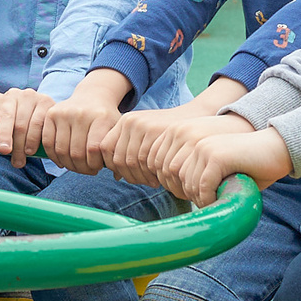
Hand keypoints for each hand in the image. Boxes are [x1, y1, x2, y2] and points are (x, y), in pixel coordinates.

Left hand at [0, 87, 58, 163]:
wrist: (42, 112)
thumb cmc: (16, 124)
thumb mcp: (1, 128)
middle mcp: (10, 95)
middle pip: (5, 117)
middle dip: (3, 136)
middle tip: (4, 151)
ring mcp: (29, 96)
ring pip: (22, 124)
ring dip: (20, 146)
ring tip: (19, 160)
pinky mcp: (45, 101)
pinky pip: (38, 124)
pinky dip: (34, 141)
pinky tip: (31, 150)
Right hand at [42, 70, 129, 172]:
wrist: (92, 96)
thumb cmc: (106, 119)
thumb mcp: (116, 130)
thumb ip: (117, 152)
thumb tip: (118, 177)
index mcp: (101, 117)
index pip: (93, 149)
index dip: (94, 164)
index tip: (98, 168)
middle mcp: (81, 113)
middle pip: (76, 152)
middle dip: (82, 168)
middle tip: (87, 170)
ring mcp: (64, 112)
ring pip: (61, 150)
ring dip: (68, 165)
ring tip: (76, 167)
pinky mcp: (51, 114)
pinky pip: (48, 143)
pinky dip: (53, 157)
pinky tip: (63, 162)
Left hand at [108, 103, 225, 185]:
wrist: (196, 118)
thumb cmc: (169, 135)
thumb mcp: (146, 138)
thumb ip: (129, 152)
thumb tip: (115, 176)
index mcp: (124, 121)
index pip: (104, 150)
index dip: (113, 166)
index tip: (127, 176)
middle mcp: (130, 121)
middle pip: (117, 158)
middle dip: (129, 176)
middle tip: (144, 182)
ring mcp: (143, 126)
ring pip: (130, 162)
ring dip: (140, 178)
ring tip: (152, 181)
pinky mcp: (156, 133)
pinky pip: (146, 162)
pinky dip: (150, 175)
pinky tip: (158, 178)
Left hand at [126, 113, 262, 191]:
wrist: (273, 147)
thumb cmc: (238, 160)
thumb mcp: (201, 159)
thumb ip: (178, 165)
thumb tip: (152, 183)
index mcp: (176, 132)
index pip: (154, 166)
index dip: (171, 185)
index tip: (192, 191)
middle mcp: (183, 133)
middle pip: (166, 176)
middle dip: (184, 192)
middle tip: (206, 194)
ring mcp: (198, 143)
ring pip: (184, 183)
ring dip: (199, 196)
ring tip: (216, 192)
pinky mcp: (214, 155)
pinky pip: (201, 187)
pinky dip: (210, 199)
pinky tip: (221, 195)